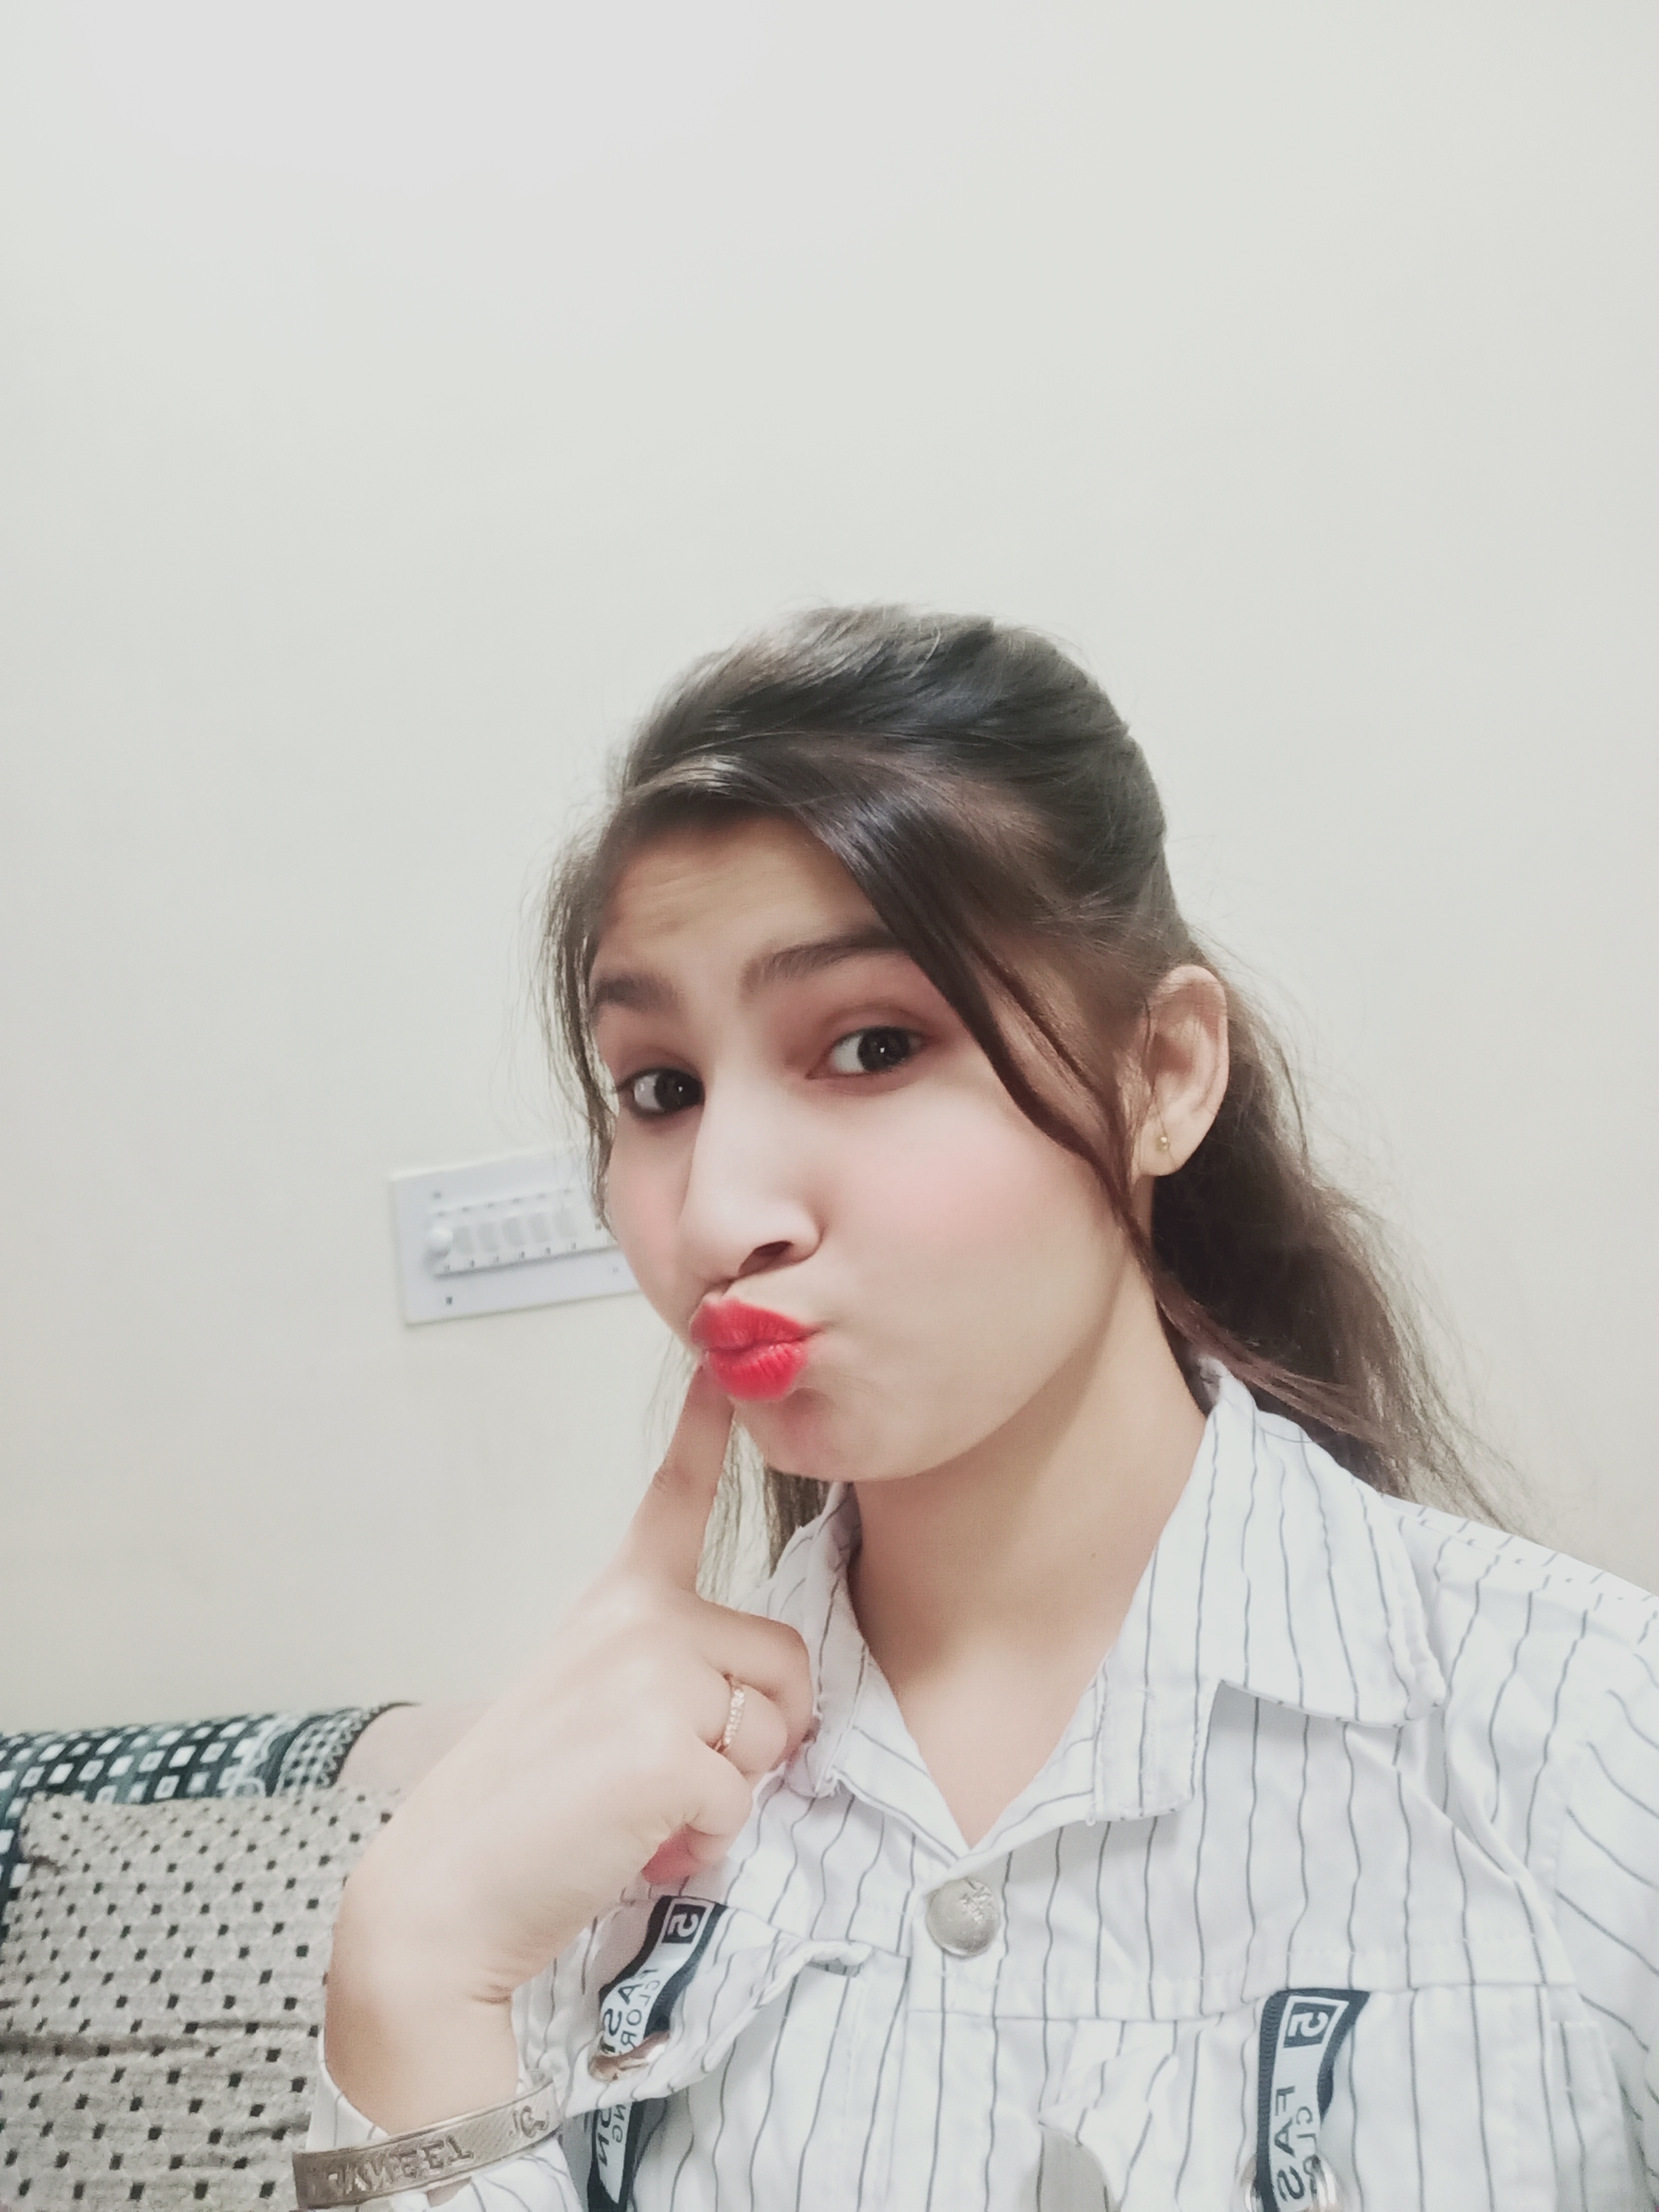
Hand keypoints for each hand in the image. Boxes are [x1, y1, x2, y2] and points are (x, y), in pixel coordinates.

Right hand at [325, 1371, 813, 2130]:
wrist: (448, 1893)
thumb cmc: (522, 1809)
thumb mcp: (591, 1704)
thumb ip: (668, 1680)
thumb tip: (753, 1720)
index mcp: (619, 1602)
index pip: (674, 1498)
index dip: (709, 1430)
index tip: (727, 1371)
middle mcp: (644, 1619)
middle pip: (782, 1661)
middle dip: (758, 1733)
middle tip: (677, 1777)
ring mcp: (657, 1676)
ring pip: (773, 1733)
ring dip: (729, 1792)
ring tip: (646, 1810)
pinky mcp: (670, 1748)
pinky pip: (742, 1801)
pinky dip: (703, 1842)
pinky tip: (638, 1843)